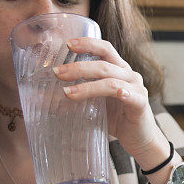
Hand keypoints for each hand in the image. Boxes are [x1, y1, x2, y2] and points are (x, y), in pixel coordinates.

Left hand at [54, 37, 166, 159]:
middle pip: (104, 64)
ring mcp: (137, 88)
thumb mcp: (94, 103)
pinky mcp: (141, 104)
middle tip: (57, 72)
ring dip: (88, 86)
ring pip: (111, 81)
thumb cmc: (116, 119)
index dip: (88, 44)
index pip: (105, 49)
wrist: (139, 139)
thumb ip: (77, 94)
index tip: (67, 45)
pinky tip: (115, 95)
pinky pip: (130, 96)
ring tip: (67, 93)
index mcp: (119, 69)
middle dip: (79, 67)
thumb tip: (42, 96)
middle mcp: (129, 74)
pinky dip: (121, 93)